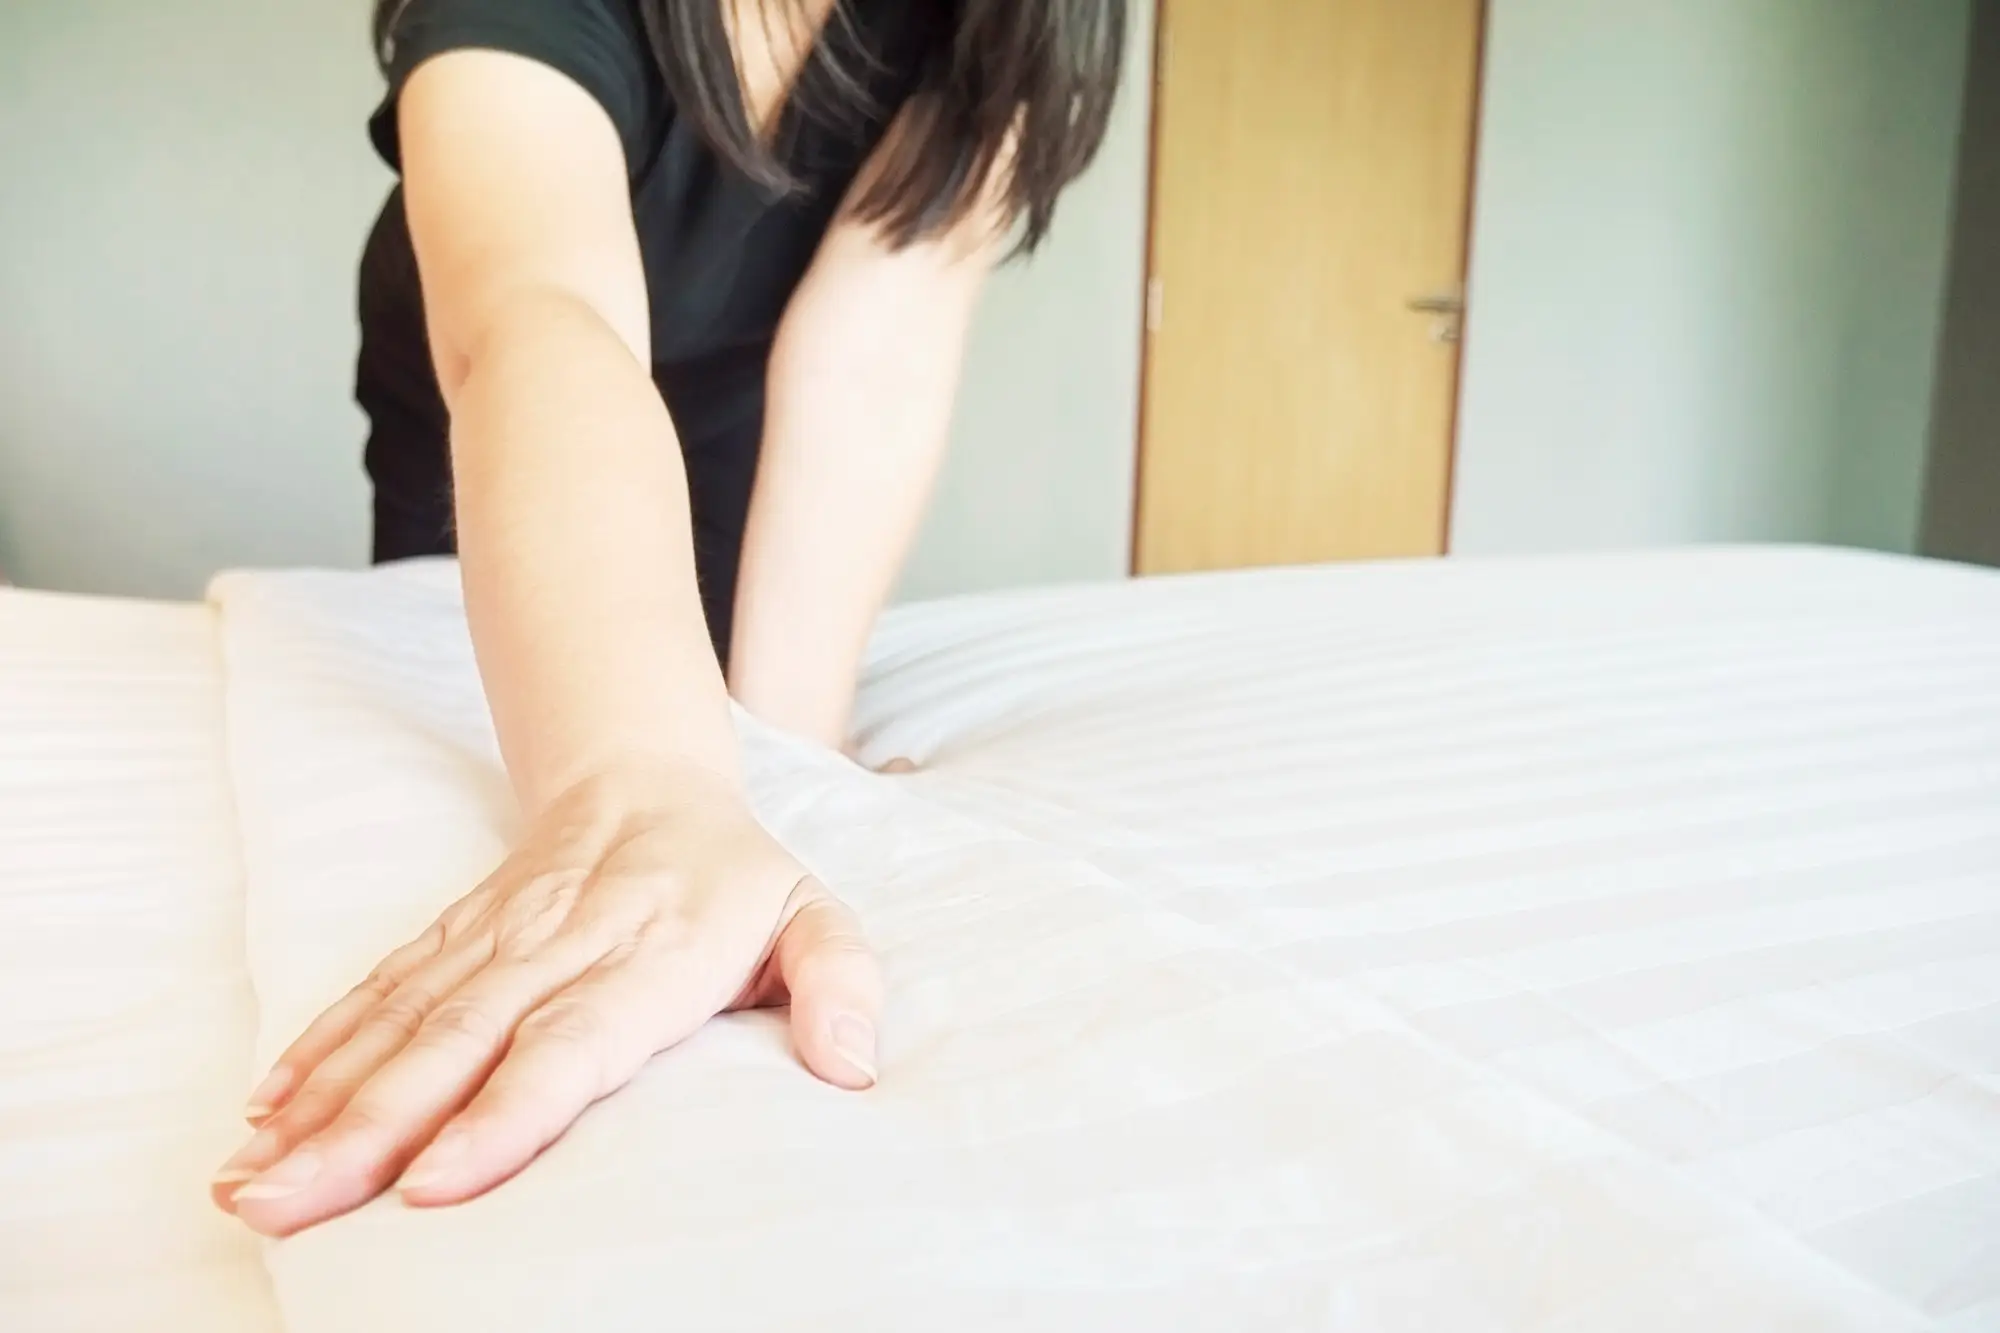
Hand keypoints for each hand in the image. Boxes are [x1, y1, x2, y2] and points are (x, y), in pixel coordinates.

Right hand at [211, 760, 881, 1236]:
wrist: (648, 779)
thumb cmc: (739, 881)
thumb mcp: (816, 920)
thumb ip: (842, 984)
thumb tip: (855, 1066)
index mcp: (652, 957)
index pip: (569, 1043)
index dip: (501, 1113)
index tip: (433, 1184)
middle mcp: (559, 947)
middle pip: (457, 1045)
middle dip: (366, 1130)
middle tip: (286, 1204)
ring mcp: (494, 938)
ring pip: (400, 1022)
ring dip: (321, 1102)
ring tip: (250, 1179)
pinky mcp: (454, 933)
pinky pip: (380, 989)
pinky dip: (319, 1047)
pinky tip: (266, 1110)